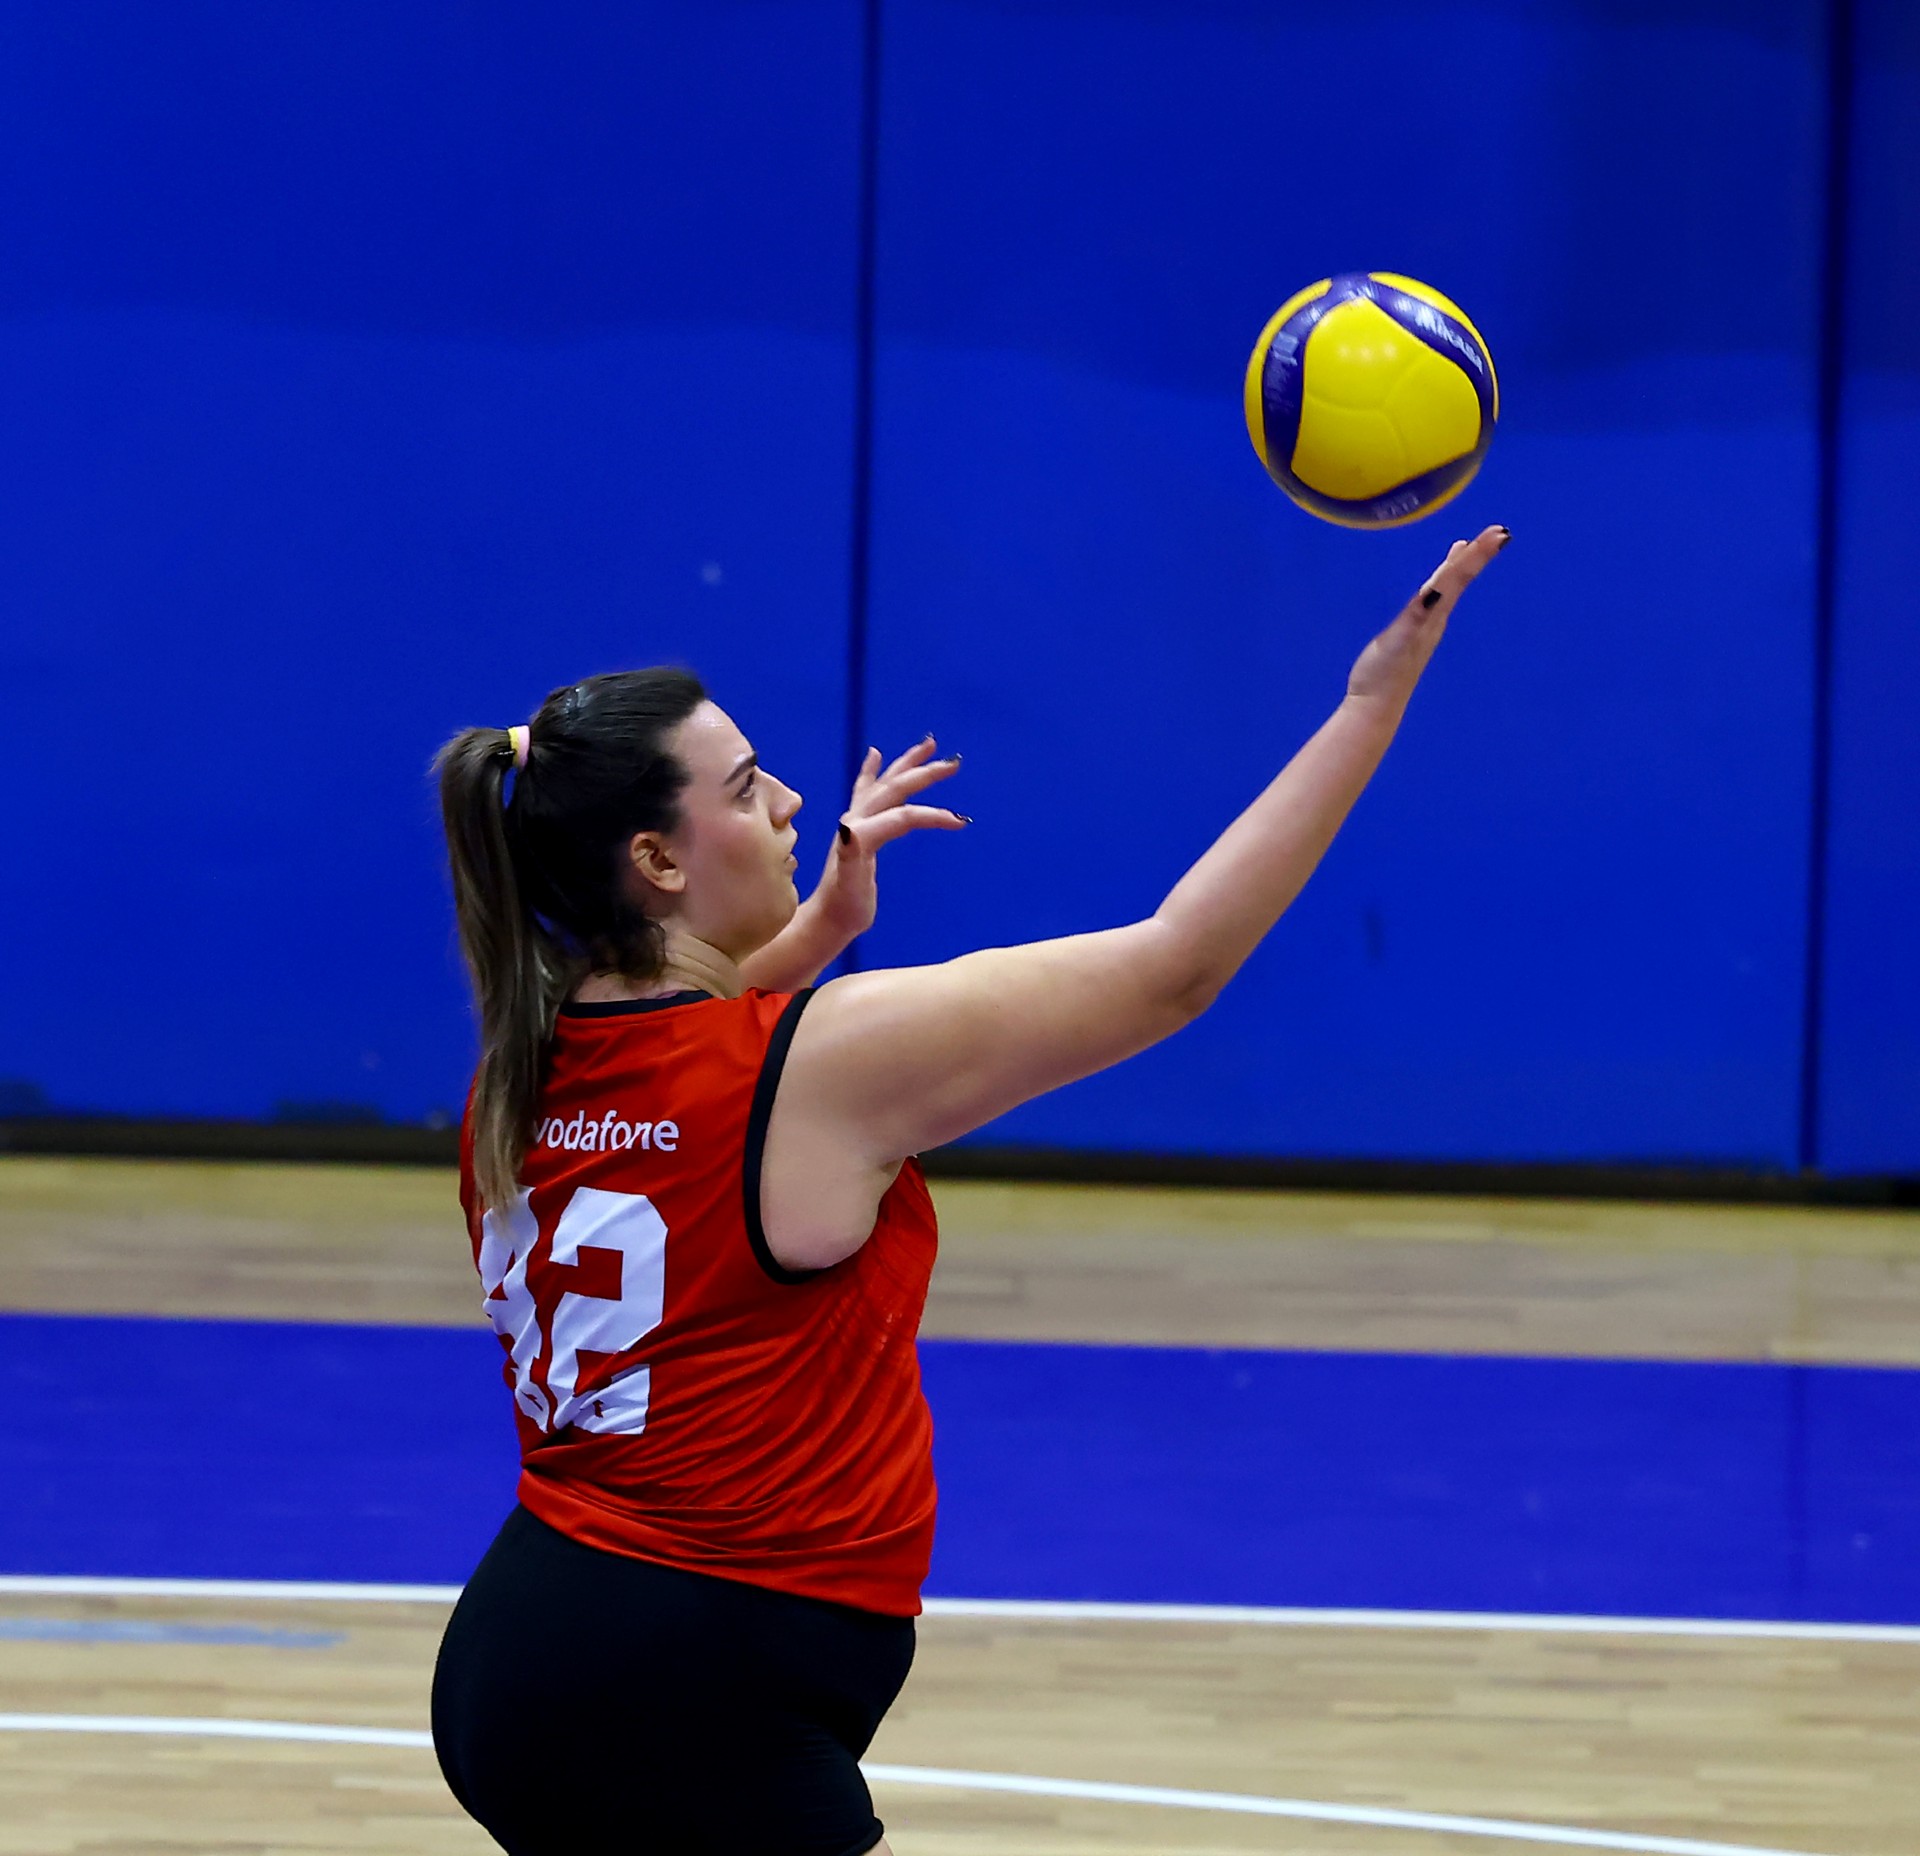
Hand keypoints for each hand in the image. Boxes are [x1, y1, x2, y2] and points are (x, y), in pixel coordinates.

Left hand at [813, 735, 967, 941]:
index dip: (933, 816)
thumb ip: (850, 856)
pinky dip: (872, 771)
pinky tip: (875, 754)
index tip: (961, 822)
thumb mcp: (850, 885)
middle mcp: (857, 820)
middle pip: (895, 789)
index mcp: (860, 832)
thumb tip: (850, 828)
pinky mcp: (856, 827)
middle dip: (924, 774)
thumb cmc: (844, 908)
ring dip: (907, 763)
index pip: (903, 816)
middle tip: (953, 763)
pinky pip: (867, 790)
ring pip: (886, 784)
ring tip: (928, 744)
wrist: (827, 919)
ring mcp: (856, 821)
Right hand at [1346, 525, 1507, 713]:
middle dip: (1477, 555)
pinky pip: (1431, 602)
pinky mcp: (1412, 635)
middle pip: (1459, 579)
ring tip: (1467, 547)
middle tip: (1497, 532)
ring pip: (1448, 589)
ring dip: (1460, 566)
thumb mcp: (1399, 639)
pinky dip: (1438, 587)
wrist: (1375, 707)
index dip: (1478, 554)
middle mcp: (1435, 618)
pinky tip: (1436, 586)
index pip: (1459, 577)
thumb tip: (1435, 591)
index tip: (1500, 533)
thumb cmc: (1384, 674)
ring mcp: (1425, 627)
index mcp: (1434, 615)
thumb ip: (1418, 614)